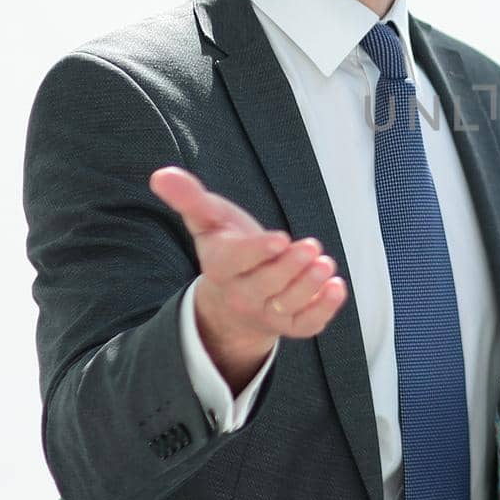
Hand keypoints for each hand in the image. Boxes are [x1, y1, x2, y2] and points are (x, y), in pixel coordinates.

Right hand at [150, 166, 348, 383]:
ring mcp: (267, 313)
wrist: (233, 296)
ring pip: (288, 305)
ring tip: (326, 264)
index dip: (257, 251)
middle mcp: (242, 295)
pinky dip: (325, 309)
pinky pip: (307, 324)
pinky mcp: (290, 325)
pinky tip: (337, 287)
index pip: (236, 262)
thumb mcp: (208, 221)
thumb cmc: (226, 248)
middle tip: (312, 247)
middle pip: (266, 286)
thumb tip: (162, 175)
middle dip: (290, 268)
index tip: (280, 237)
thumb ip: (189, 198)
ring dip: (310, 287)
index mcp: (221, 267)